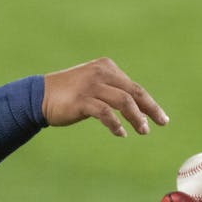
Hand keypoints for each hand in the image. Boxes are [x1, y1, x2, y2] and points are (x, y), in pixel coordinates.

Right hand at [42, 57, 167, 136]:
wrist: (39, 96)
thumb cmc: (69, 94)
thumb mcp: (94, 87)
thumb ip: (113, 92)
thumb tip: (137, 108)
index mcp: (106, 67)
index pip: (134, 87)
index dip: (149, 103)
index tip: (160, 117)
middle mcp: (101, 73)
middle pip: (134, 92)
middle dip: (150, 109)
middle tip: (162, 123)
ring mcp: (91, 85)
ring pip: (123, 101)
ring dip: (136, 118)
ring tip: (144, 131)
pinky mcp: (82, 100)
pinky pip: (106, 113)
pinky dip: (116, 124)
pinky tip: (120, 133)